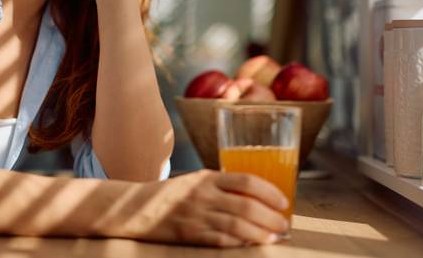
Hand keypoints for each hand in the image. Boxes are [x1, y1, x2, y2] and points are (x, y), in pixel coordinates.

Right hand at [117, 170, 290, 246]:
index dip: (269, 191)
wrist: (139, 209)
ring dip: (259, 233)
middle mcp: (204, 194)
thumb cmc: (174, 195)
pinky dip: (239, 243)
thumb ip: (223, 185)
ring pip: (236, 225)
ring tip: (273, 237)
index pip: (246, 180)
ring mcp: (197, 215)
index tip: (283, 201)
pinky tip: (251, 245)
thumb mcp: (197, 181)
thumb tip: (258, 196)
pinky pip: (220, 240)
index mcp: (208, 177)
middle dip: (269, 216)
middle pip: (245, 205)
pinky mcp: (191, 234)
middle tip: (284, 224)